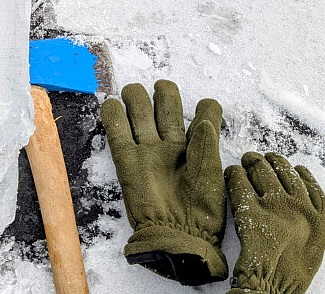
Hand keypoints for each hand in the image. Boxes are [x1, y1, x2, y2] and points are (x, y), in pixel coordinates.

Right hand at [101, 80, 227, 284]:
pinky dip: (112, 116)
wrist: (179, 236)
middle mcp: (172, 145)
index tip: (206, 108)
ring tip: (134, 90)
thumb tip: (204, 109)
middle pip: (165, 107)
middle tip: (161, 88)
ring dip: (138, 98)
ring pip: (141, 113)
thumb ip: (206, 141)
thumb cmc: (202, 210)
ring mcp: (149, 151)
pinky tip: (111, 104)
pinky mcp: (127, 161)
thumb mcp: (212, 174)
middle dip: (163, 92)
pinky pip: (116, 133)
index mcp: (198, 147)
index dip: (205, 108)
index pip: (203, 115)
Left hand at [225, 152, 324, 293]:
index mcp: (318, 216)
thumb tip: (302, 207)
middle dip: (271, 161)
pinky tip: (233, 173)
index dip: (298, 172)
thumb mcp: (315, 246)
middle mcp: (299, 206)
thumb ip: (311, 223)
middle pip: (284, 172)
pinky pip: (240, 182)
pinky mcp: (251, 210)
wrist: (273, 285)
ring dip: (254, 162)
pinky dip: (235, 174)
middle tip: (260, 158)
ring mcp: (275, 206)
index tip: (292, 167)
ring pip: (263, 171)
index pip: (309, 184)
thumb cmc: (292, 272)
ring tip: (248, 159)